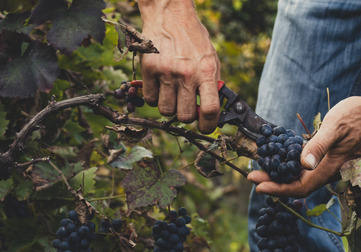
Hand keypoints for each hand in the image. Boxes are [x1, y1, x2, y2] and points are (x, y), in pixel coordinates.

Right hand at [139, 6, 220, 132]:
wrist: (170, 15)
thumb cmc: (193, 39)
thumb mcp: (211, 59)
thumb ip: (212, 84)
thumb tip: (211, 112)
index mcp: (207, 72)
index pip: (211, 110)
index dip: (208, 125)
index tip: (205, 128)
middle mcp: (187, 74)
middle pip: (185, 116)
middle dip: (186, 116)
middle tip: (186, 106)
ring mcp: (166, 72)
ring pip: (166, 111)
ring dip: (169, 107)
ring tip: (172, 93)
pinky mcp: (149, 69)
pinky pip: (150, 99)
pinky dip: (155, 98)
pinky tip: (160, 86)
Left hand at [248, 94, 360, 197]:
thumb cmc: (357, 116)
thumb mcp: (336, 127)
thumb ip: (320, 145)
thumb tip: (303, 164)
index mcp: (330, 168)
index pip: (300, 187)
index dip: (278, 189)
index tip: (258, 185)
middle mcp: (328, 170)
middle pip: (298, 186)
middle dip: (274, 184)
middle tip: (252, 177)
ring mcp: (327, 164)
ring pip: (301, 178)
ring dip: (280, 176)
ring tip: (260, 169)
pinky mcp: (326, 156)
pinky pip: (306, 168)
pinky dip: (290, 166)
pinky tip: (278, 158)